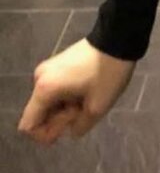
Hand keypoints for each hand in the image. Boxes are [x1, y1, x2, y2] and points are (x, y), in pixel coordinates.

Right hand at [17, 38, 135, 146]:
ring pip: (48, 102)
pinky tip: (84, 88)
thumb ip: (77, 127)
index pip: (28, 125)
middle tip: (83, 107)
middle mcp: (39, 78)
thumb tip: (69, 129)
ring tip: (86, 96)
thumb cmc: (106, 74)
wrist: (117, 39)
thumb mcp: (96, 109)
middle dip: (60, 118)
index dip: (47, 133)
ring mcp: (47, 69)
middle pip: (39, 113)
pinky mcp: (56, 64)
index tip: (72, 119)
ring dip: (65, 106)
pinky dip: (66, 96)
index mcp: (44, 89)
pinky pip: (54, 90)